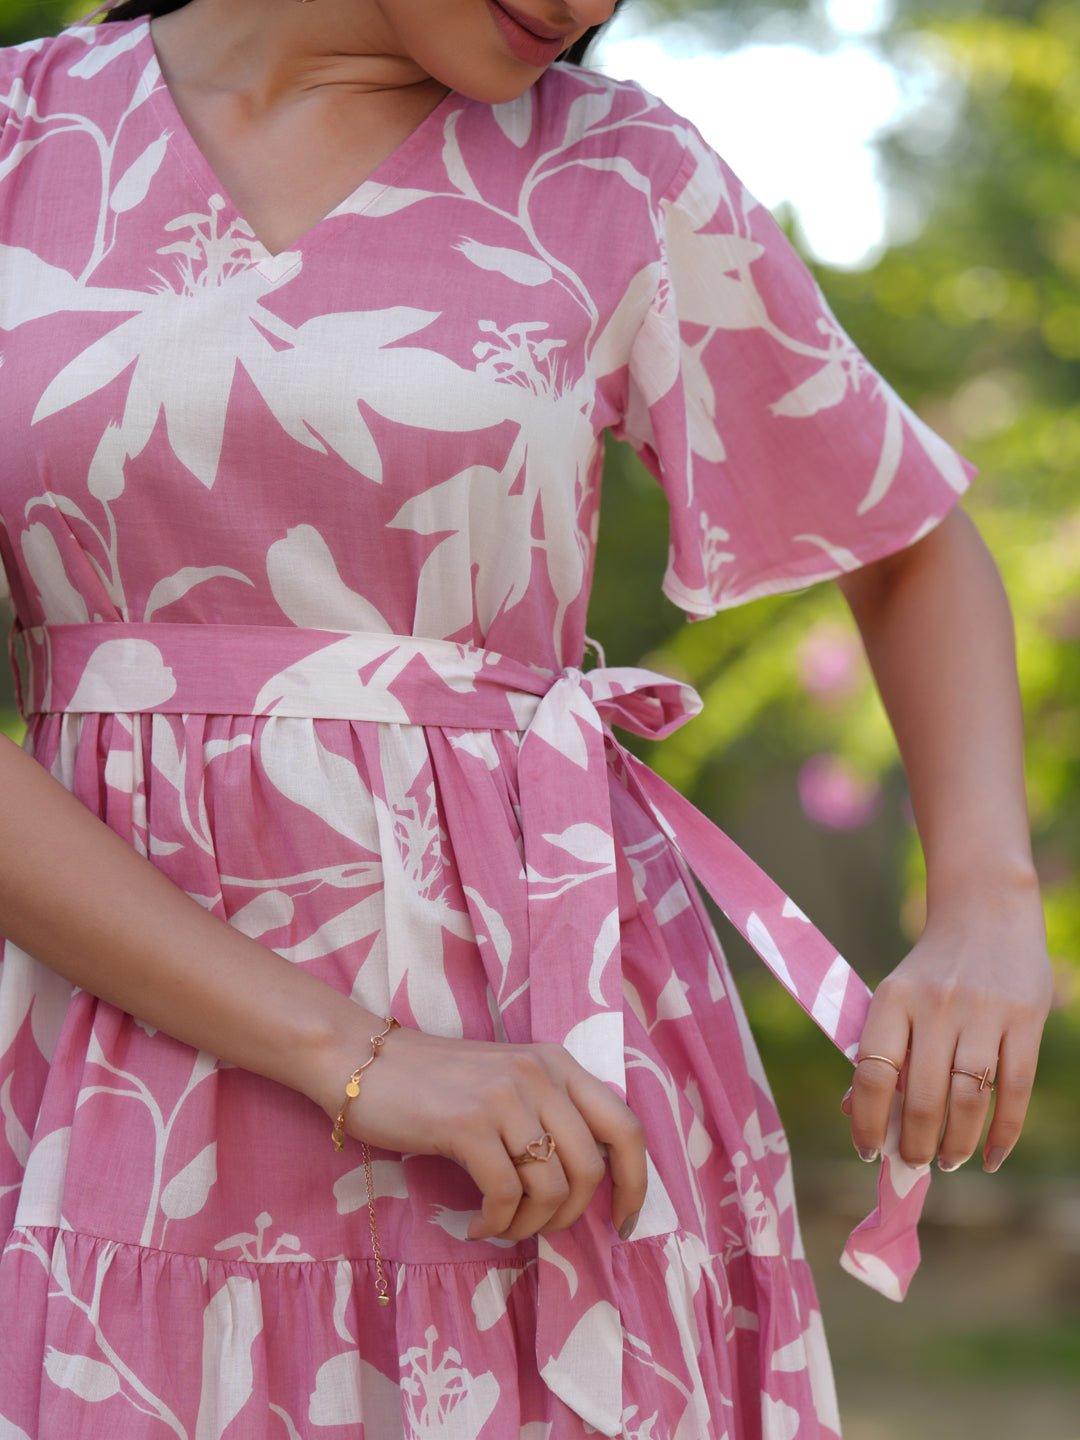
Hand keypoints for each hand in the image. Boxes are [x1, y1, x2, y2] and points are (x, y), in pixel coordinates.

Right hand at [320, 1025, 646, 1242]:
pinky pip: (504, 1196)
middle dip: (571, 1215)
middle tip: (538, 1228)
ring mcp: (504, 1096)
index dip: (636, 1182)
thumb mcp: (505, 1084)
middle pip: (592, 1168)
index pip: (626, 1126)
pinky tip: (475, 1225)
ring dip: (529, 1224)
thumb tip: (587, 1183)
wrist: (359, 1059)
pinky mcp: (467, 1123)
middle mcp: (539, 1073)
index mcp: (557, 1063)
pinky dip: (495, 1224)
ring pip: (551, 1187)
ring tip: (500, 1226)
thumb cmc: (432, 1084)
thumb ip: (547, 1115)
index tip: (624, 1222)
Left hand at [845, 875, 1052, 1172]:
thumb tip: (853, 1113)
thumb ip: (878, 1050)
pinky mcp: (1025, 1018)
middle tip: (915, 1164)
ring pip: (969, 1099)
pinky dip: (1004, 1132)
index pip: (873, 1073)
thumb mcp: (895, 996)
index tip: (867, 1152)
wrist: (986, 911)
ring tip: (948, 1161)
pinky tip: (993, 1156)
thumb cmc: (932, 970)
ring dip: (957, 1143)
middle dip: (917, 1144)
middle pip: (924, 1096)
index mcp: (893, 999)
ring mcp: (983, 1012)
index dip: (868, 1121)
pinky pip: (1015, 1088)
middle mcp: (936, 1005)